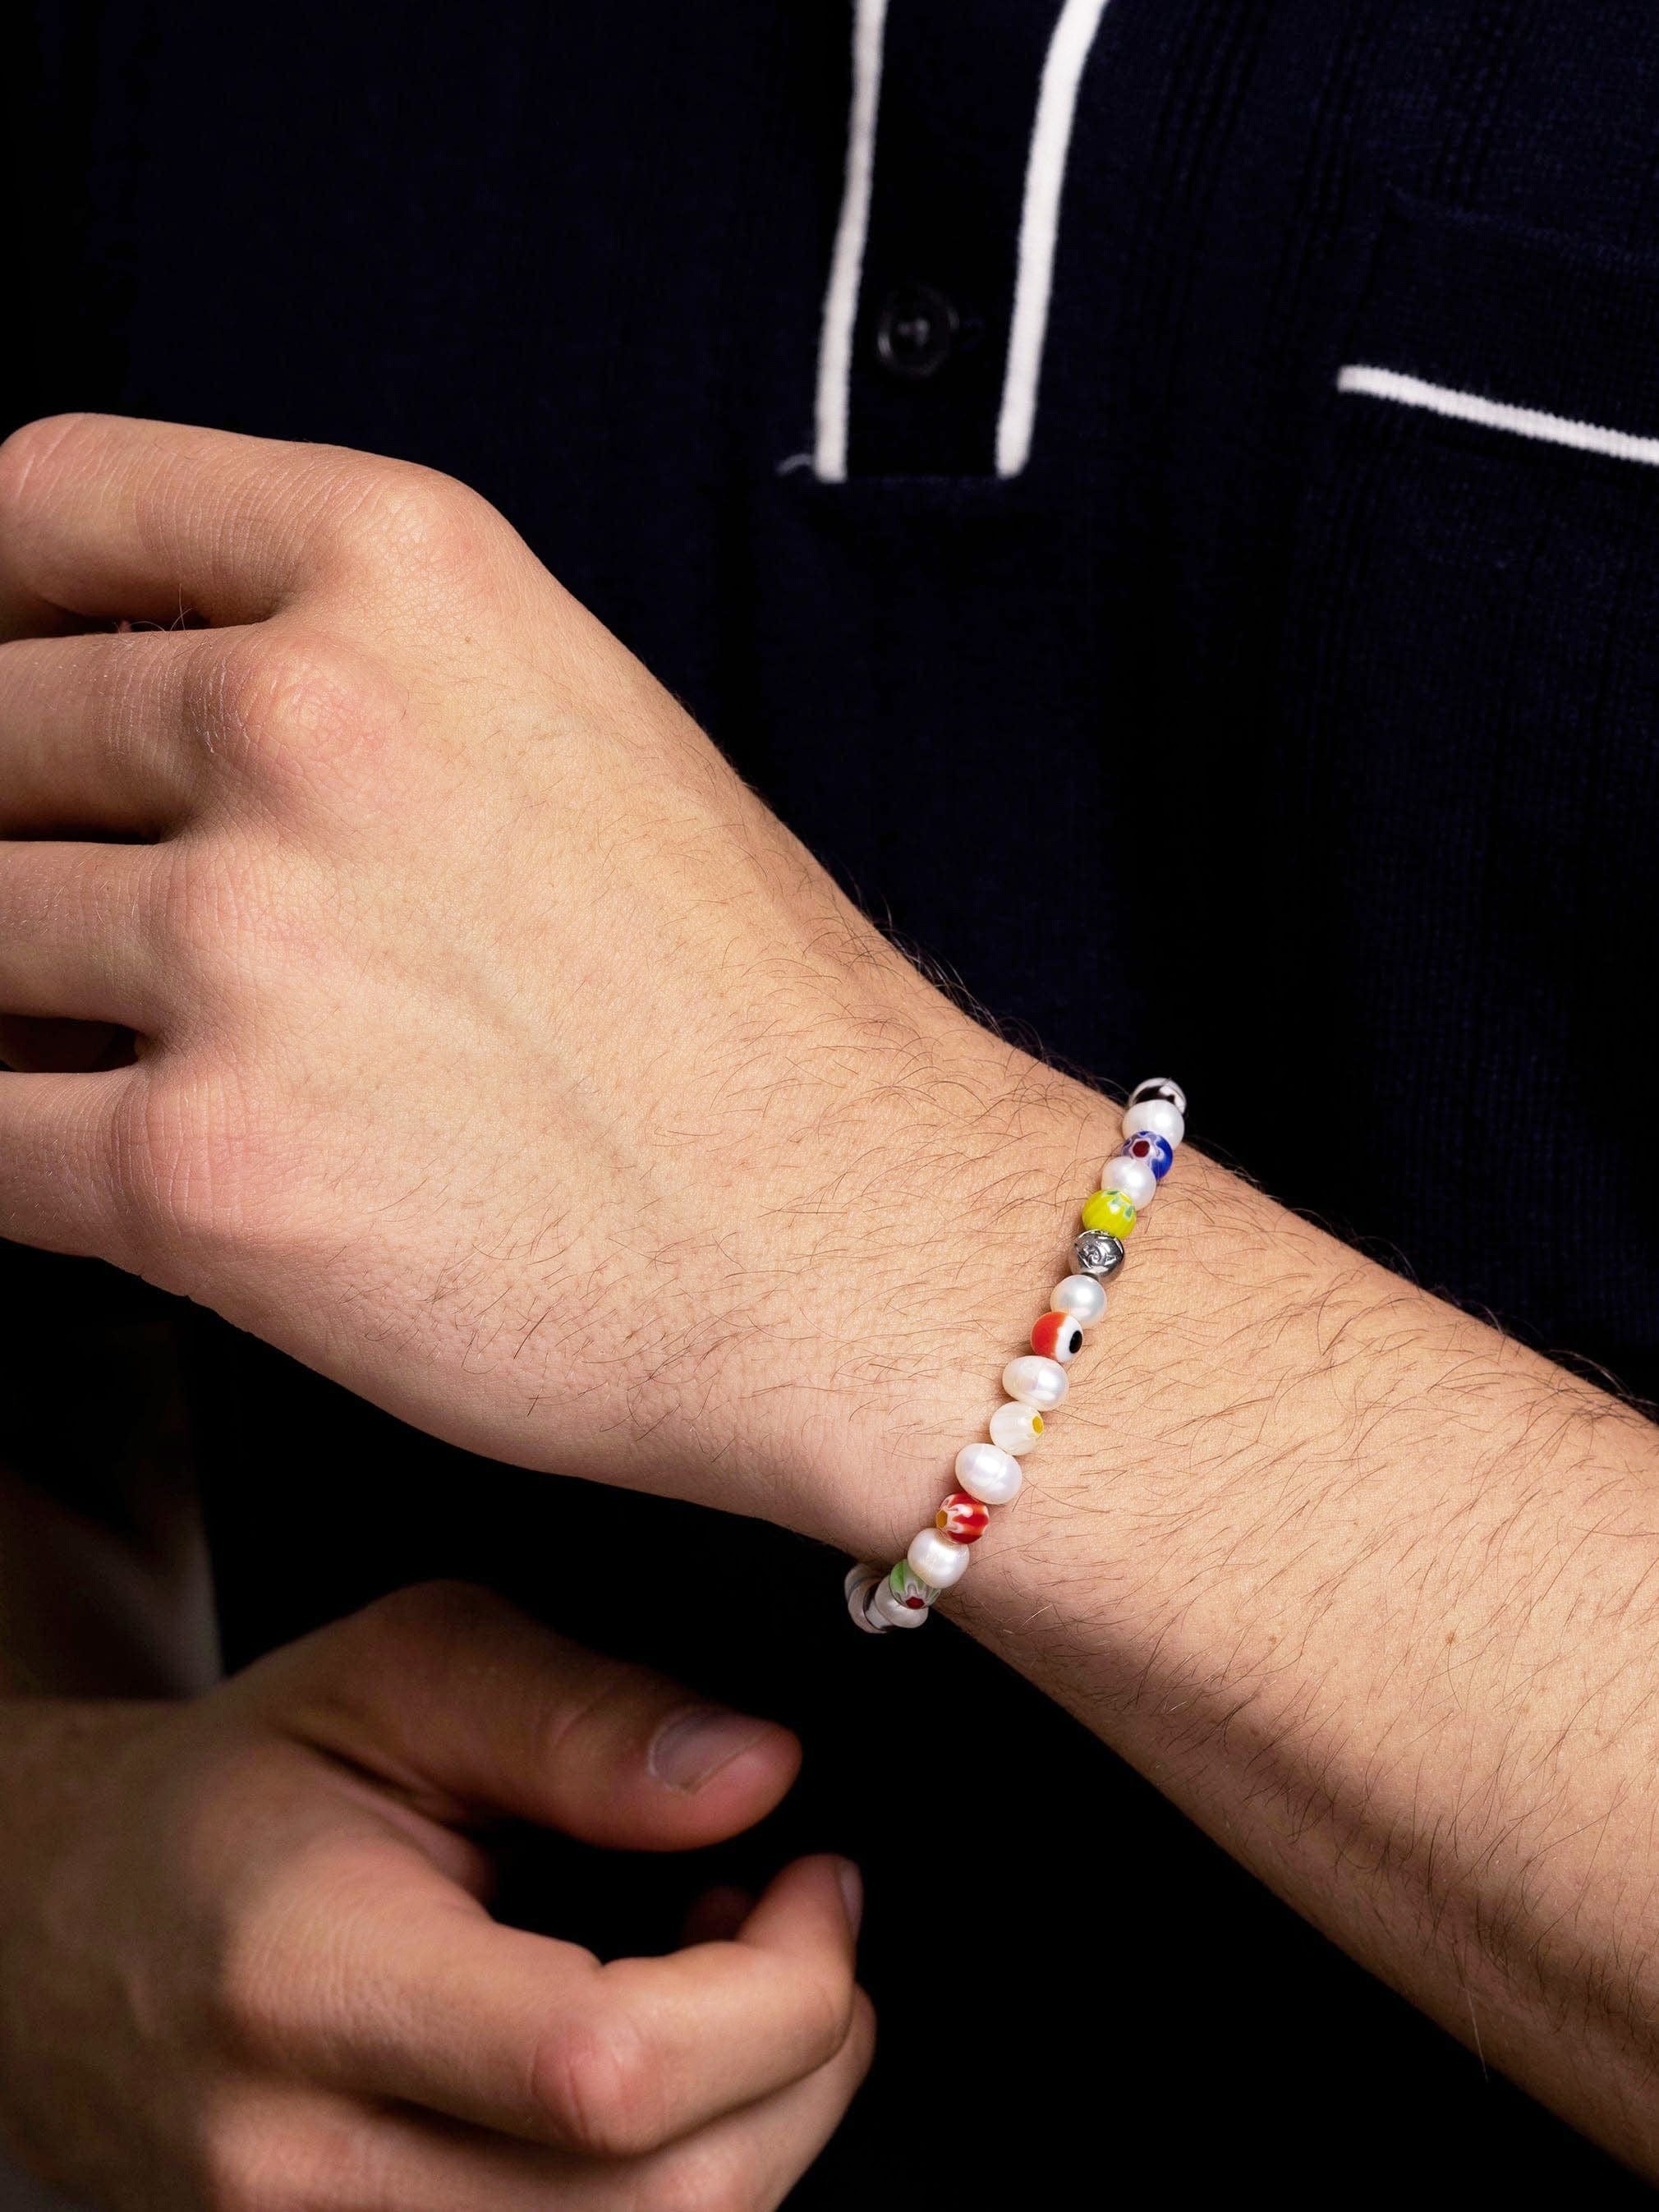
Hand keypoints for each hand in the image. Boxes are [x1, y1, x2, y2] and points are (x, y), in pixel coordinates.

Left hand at [0, 413, 1119, 1557]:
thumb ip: (351, 677)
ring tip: (123, 1051)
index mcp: (408, 579)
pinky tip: (106, 1166)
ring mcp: (246, 943)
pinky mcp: (204, 1170)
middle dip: (12, 831)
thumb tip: (108, 734)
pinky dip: (10, 1160)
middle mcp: (308, 724)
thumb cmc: (748, 1016)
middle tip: (83, 921)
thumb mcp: (573, 730)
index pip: (56, 503)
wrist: (864, 1240)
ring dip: (12, 1003)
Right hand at [0, 1581, 870, 2210]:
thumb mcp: (400, 1671)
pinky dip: (684, 2181)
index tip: (817, 1874)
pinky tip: (660, 2072)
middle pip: (666, 2210)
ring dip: (758, 2124)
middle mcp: (305, 2175)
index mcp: (306, 1986)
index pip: (602, 2071)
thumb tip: (758, 1775)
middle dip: (804, 2061)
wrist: (78, 1934)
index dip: (777, 1987)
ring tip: (719, 1980)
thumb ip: (579, 1714)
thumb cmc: (249, 1791)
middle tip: (798, 1922)